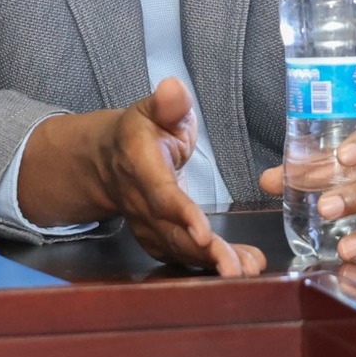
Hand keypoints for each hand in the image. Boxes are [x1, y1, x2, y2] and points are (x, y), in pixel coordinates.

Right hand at [18, 78, 265, 277]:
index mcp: (140, 168)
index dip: (182, 213)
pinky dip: (211, 266)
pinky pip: (184, 257)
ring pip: (180, 250)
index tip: (205, 232)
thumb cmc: (140, 133)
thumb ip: (167, 104)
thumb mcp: (151, 111)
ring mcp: (149, 226)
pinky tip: (242, 268)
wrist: (108, 162)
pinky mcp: (159, 240)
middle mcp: (142, 204)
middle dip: (205, 252)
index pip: (161, 195)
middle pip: (172, 233)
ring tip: (247, 269)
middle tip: (236, 269)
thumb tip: (174, 86)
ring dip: (213, 263)